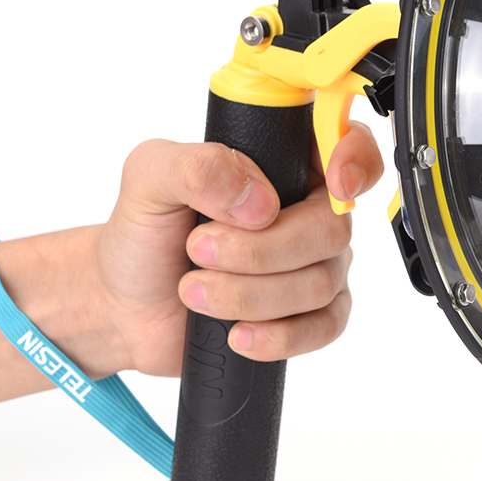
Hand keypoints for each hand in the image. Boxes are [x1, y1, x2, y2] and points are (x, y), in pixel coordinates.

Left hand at [94, 122, 383, 376]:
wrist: (125, 304)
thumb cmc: (144, 234)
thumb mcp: (148, 178)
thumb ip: (197, 167)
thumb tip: (258, 200)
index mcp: (282, 160)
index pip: (349, 144)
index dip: (356, 160)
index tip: (334, 183)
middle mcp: (309, 209)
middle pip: (331, 229)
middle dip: (260, 250)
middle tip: (198, 250)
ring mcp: (313, 264)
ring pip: (319, 283)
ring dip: (247, 294)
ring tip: (194, 290)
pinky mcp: (308, 316)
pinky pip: (323, 328)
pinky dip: (277, 335)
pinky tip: (237, 333)